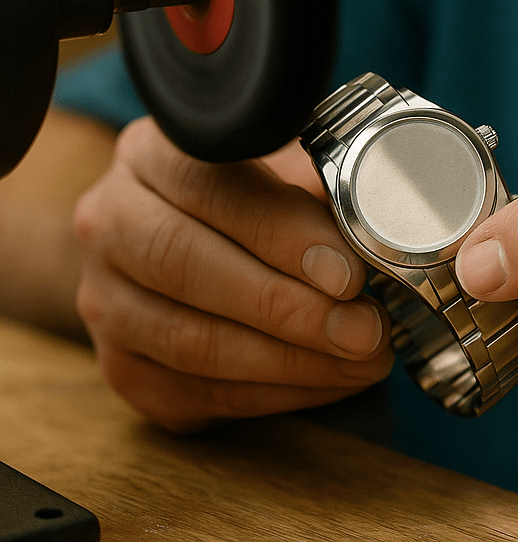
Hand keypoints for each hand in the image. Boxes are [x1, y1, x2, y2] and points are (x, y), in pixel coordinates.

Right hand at [73, 117, 393, 432]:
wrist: (191, 237)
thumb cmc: (253, 193)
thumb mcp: (284, 165)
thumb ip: (319, 184)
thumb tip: (383, 221)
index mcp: (152, 153)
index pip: (212, 187)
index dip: (283, 233)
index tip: (349, 272)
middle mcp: (110, 222)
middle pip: (189, 268)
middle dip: (291, 308)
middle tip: (367, 329)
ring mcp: (106, 300)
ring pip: (192, 341)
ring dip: (292, 360)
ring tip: (364, 359)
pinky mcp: (123, 367)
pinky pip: (198, 392)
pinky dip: (276, 393)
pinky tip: (332, 380)